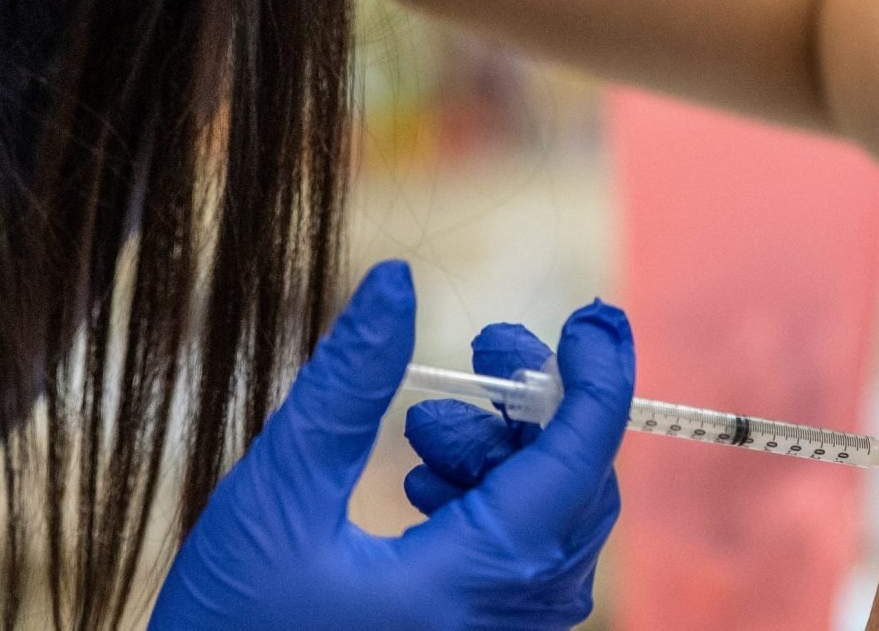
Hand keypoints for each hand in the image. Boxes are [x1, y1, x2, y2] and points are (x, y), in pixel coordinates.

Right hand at [149, 263, 634, 630]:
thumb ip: (345, 385)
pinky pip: (520, 563)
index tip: (593, 313)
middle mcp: (512, 620)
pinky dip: (488, 504)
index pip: (585, 454)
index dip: (601, 372)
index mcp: (480, 580)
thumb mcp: (276, 497)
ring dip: (500, 454)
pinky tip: (417, 487)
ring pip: (549, 520)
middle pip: (575, 482)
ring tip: (418, 435)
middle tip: (483, 346)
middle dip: (534, 402)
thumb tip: (395, 282)